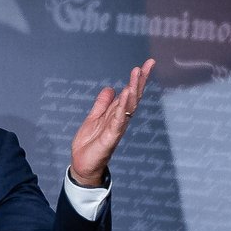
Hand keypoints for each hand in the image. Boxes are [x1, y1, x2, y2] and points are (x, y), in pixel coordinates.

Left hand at [67, 59, 154, 187]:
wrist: (82, 165)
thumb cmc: (89, 145)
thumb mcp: (93, 118)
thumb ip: (102, 104)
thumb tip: (109, 89)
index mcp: (116, 114)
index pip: (129, 93)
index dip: (137, 79)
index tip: (145, 65)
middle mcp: (120, 119)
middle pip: (133, 97)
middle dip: (140, 80)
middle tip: (148, 64)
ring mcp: (117, 127)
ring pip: (129, 106)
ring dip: (133, 89)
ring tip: (137, 73)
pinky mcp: (111, 136)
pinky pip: (119, 119)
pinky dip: (123, 106)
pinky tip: (126, 94)